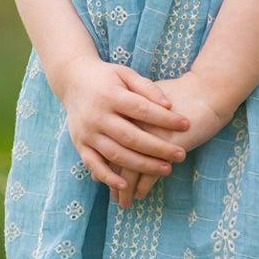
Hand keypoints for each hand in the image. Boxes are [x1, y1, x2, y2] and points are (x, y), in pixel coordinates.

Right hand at [55, 56, 190, 190]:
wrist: (72, 80)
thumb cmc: (107, 77)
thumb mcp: (126, 74)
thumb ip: (147, 87)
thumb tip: (169, 105)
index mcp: (110, 95)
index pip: (142, 110)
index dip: (165, 119)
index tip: (186, 125)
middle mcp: (97, 115)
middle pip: (131, 137)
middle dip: (158, 148)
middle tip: (181, 155)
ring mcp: (87, 132)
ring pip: (116, 154)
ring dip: (141, 165)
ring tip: (167, 169)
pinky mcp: (79, 144)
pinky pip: (93, 164)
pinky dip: (108, 177)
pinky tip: (127, 184)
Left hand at [110, 67, 236, 210]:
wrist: (206, 91)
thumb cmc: (179, 96)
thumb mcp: (151, 101)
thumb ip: (135, 115)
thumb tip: (121, 131)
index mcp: (126, 112)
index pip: (108, 143)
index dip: (104, 164)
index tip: (100, 179)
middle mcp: (132, 124)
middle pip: (115, 158)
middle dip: (113, 182)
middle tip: (113, 196)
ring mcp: (148, 135)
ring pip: (129, 168)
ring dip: (126, 189)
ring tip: (124, 203)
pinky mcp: (166, 145)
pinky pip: (149, 172)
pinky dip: (143, 186)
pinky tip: (140, 195)